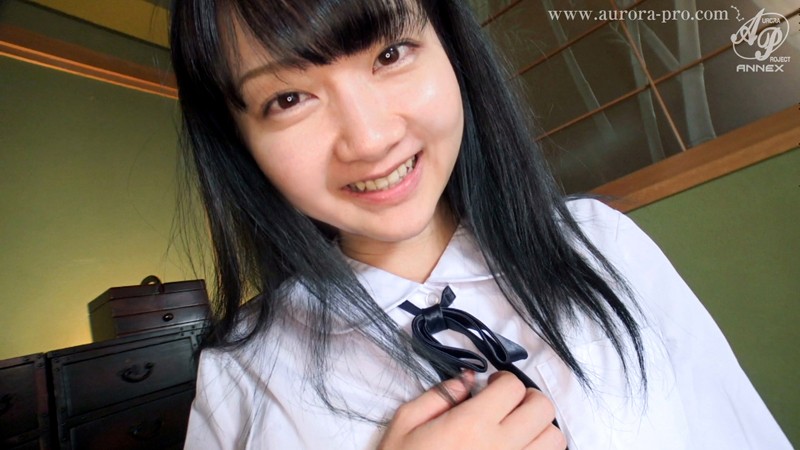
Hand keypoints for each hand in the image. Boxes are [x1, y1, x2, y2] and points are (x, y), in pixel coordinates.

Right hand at [378, 371, 565, 449]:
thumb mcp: (406, 423)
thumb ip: (438, 395)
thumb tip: (468, 379)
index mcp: (472, 425)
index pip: (513, 388)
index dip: (504, 380)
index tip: (492, 386)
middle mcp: (501, 446)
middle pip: (543, 409)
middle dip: (529, 398)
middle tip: (509, 403)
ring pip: (554, 440)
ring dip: (540, 428)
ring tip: (517, 428)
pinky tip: (517, 449)